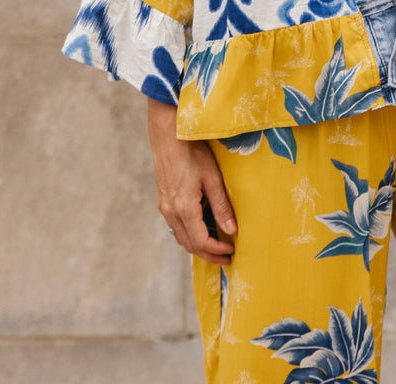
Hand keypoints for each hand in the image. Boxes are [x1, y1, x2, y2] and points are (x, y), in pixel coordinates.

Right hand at [147, 98, 235, 263]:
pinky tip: (200, 229)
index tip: (231, 251)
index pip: (201, 241)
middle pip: (190, 244)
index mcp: (185, 208)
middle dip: (209, 254)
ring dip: (198, 246)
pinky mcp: (163, 202)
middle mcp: (172, 212)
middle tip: (226, 258)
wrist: (168, 137)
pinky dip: (189, 235)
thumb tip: (232, 231)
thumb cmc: (193, 154)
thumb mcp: (212, 178)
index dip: (217, 250)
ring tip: (216, 247)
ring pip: (181, 237)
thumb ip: (221, 206)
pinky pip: (175, 227)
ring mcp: (165, 208)